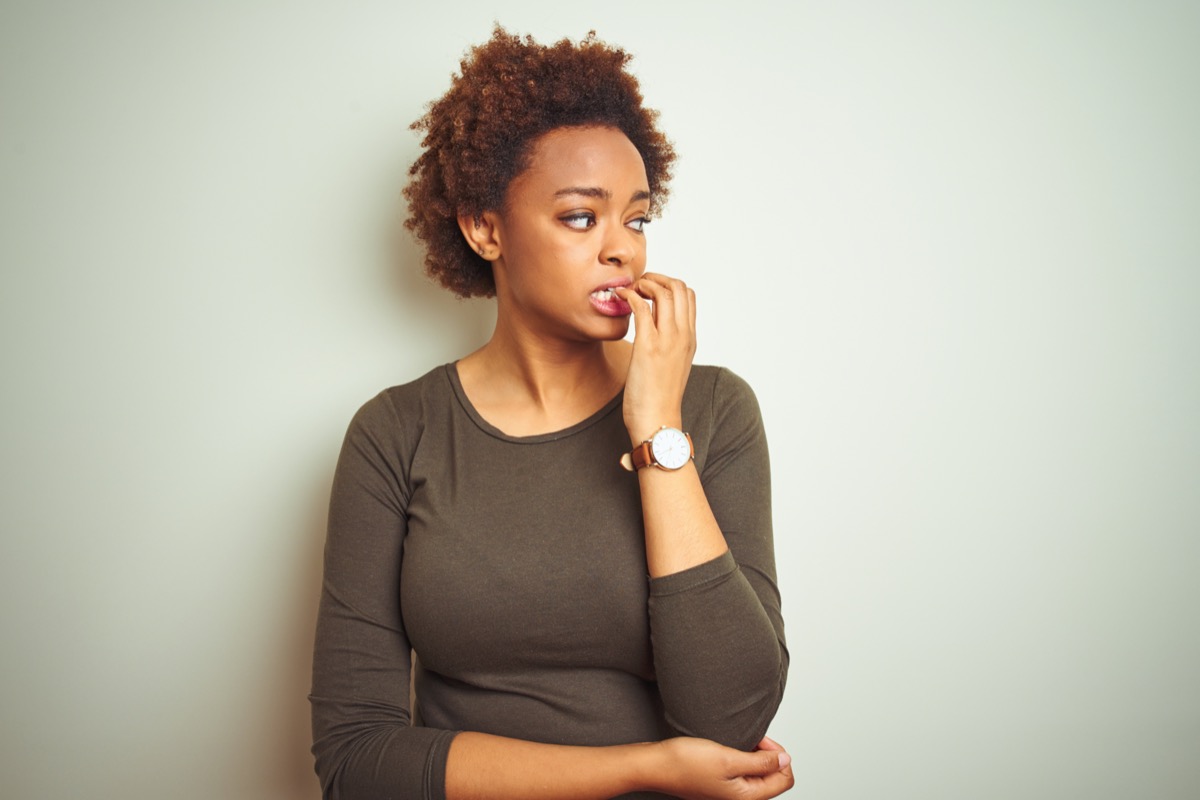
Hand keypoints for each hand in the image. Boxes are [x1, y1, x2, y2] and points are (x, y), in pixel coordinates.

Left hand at [614, 273, 696, 445]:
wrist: (657, 421)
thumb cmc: (659, 399)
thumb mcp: (672, 367)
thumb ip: (668, 347)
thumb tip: (654, 335)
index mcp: (690, 339)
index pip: (688, 296)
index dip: (668, 285)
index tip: (649, 291)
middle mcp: (683, 335)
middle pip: (679, 287)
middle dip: (657, 278)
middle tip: (638, 286)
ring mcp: (668, 340)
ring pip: (664, 291)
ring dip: (644, 284)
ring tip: (628, 291)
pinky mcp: (648, 346)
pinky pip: (642, 307)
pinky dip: (629, 296)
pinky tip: (618, 299)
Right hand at [647, 736, 793, 799]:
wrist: (656, 765)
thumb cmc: (685, 763)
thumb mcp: (728, 758)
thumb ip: (760, 762)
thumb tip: (785, 760)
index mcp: (746, 798)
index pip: (785, 779)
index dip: (779, 757)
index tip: (763, 742)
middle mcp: (739, 799)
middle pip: (773, 777)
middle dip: (768, 755)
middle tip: (752, 739)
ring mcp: (729, 793)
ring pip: (758, 773)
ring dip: (754, 755)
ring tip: (739, 742)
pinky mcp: (721, 785)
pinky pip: (743, 772)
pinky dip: (742, 758)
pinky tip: (728, 748)